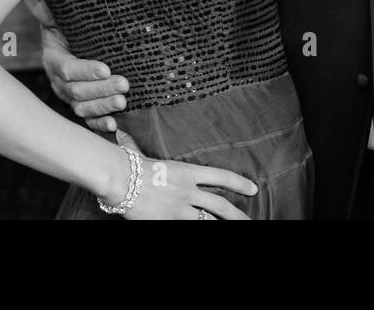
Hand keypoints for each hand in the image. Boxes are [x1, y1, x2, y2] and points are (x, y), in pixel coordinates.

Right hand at [27, 0, 129, 131]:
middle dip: (101, 89)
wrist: (69, 50)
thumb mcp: (57, 22)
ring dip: (103, 106)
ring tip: (123, 100)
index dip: (86, 70)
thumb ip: (48, 13)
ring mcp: (70, 98)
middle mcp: (60, 83)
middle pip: (78, 91)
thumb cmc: (65, 33)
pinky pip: (88, 121)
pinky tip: (113, 125)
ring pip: (83, 107)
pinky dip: (99, 125)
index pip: (68, 68)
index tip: (106, 68)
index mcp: (54, 61)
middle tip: (124, 83)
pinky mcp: (81, 108)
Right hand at [119, 156, 259, 219]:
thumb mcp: (146, 158)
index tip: (253, 189)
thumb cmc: (130, 165)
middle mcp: (187, 191)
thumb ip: (148, 156)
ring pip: (207, 221)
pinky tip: (204, 232)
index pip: (221, 176)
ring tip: (234, 229)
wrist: (120, 179)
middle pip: (220, 205)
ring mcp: (179, 209)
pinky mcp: (167, 221)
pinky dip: (194, 228)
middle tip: (249, 220)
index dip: (239, 183)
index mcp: (187, 172)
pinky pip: (187, 227)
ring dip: (219, 225)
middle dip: (237, 215)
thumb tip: (129, 141)